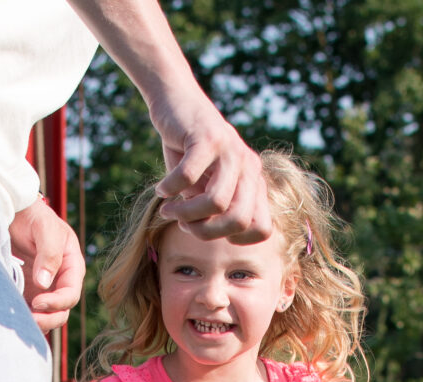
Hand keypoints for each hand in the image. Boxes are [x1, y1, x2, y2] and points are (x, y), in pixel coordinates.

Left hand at [7, 199, 85, 334]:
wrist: (13, 213)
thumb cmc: (33, 216)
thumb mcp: (45, 228)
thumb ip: (49, 254)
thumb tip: (43, 283)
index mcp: (71, 267)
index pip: (70, 294)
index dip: (56, 303)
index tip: (36, 302)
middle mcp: (60, 281)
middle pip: (62, 311)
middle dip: (47, 319)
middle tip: (28, 319)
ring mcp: (44, 289)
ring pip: (47, 316)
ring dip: (35, 323)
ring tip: (18, 323)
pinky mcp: (28, 292)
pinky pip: (29, 311)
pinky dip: (22, 317)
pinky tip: (11, 317)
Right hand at [149, 101, 271, 242]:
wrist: (176, 102)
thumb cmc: (188, 150)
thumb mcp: (203, 185)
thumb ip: (211, 210)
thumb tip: (204, 232)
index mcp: (254, 182)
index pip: (261, 229)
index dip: (233, 239)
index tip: (207, 229)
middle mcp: (249, 166)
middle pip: (239, 220)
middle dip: (205, 232)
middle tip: (181, 223)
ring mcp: (231, 150)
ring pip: (216, 203)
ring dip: (184, 214)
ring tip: (167, 209)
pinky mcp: (207, 137)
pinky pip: (188, 177)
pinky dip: (169, 189)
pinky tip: (161, 190)